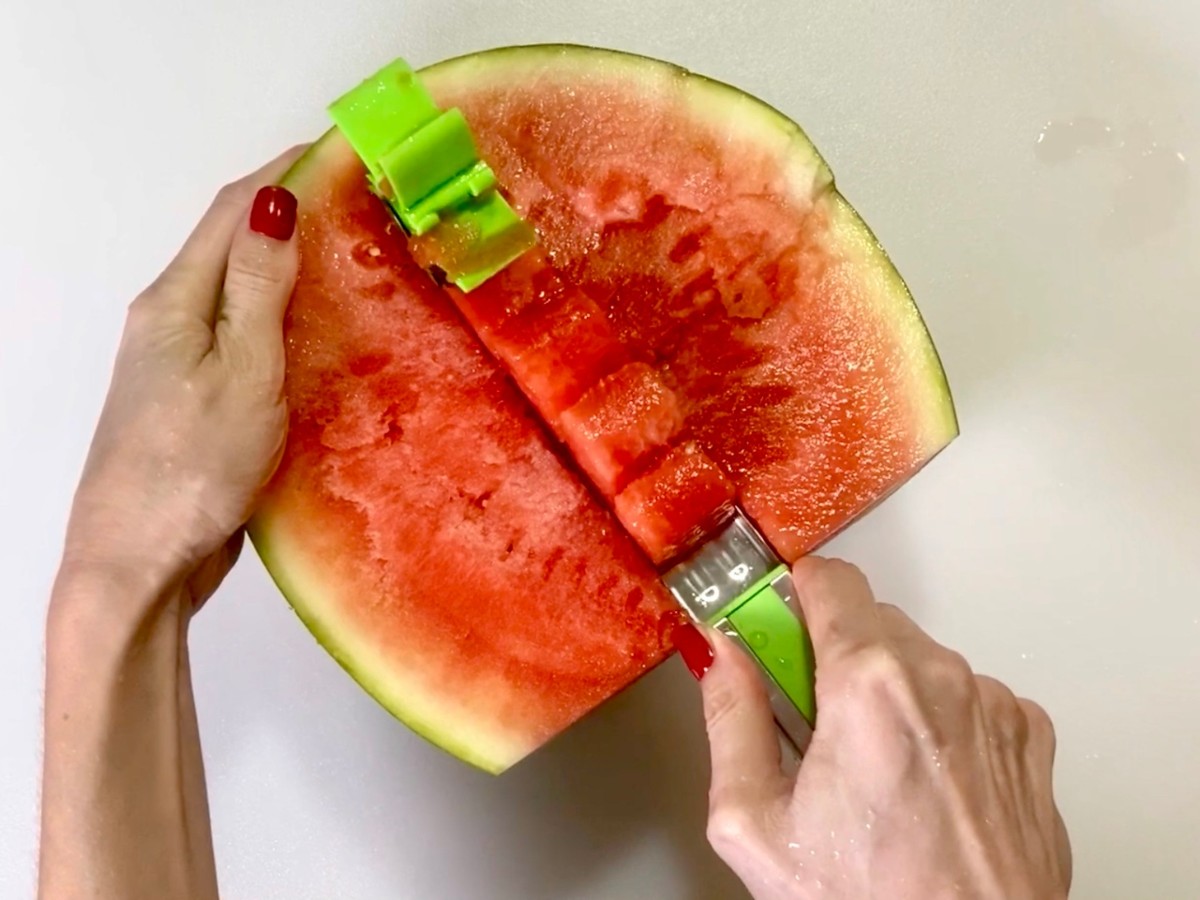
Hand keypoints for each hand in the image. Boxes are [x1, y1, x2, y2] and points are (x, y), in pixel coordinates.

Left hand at [60, 146, 304, 608]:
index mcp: (175, 303)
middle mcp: (168, 321)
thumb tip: (273, 203)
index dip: (284, 171)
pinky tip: (316, 331)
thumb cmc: (191, 472)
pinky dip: (280, 314)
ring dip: (287, 263)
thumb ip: (258, 289)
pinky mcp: (195, 398)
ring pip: (237, 290)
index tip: (339, 150)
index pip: (231, 211)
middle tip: (358, 201)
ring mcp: (178, 361)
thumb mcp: (242, 373)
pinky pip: (241, 334)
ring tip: (350, 255)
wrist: (140, 562)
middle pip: (230, 243)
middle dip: (289, 210)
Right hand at [680, 558, 1070, 898]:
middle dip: (835, 654)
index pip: (830, 580)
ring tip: (872, 770)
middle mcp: (942, 679)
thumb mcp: (752, 821)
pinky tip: (922, 783)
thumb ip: (730, 717)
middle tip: (813, 721)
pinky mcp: (1027, 738)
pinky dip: (941, 723)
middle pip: (872, 620)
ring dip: (891, 691)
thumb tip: (722, 656)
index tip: (776, 627)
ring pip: (922, 660)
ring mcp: (993, 707)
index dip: (794, 597)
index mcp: (869, 683)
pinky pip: (970, 697)